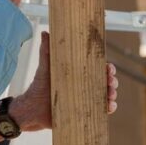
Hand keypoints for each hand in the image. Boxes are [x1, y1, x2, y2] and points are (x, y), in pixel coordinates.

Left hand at [3, 32, 117, 136]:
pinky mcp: (84, 112)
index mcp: (79, 73)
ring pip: (105, 95)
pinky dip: (108, 108)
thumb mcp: (45, 66)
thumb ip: (46, 49)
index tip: (109, 67)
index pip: (98, 68)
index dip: (107, 68)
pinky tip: (109, 106)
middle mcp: (84, 85)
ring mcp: (85, 99)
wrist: (33, 107)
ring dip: (112, 94)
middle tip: (110, 81)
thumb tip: (45, 32)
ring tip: (110, 94)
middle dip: (112, 80)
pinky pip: (100, 110)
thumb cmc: (40, 85)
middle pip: (105, 81)